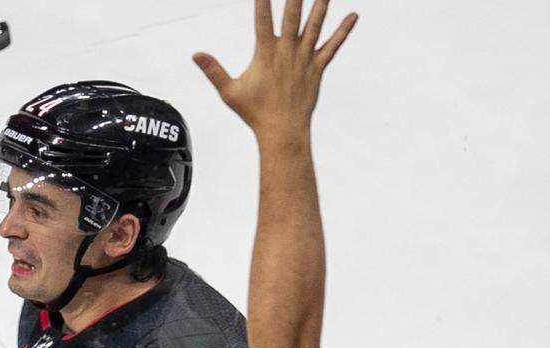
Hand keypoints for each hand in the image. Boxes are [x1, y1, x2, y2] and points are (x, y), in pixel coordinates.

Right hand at [193, 0, 357, 140]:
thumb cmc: (254, 113)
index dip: (262, 1)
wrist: (283, 132)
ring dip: (321, 5)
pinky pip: (333, 46)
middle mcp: (287, 52)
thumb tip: (195, 54)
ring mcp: (304, 59)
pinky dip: (343, 31)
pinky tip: (353, 16)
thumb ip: (213, 70)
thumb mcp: (229, 92)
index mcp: (265, 54)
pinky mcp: (317, 68)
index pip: (263, 20)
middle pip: (292, 16)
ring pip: (315, 25)